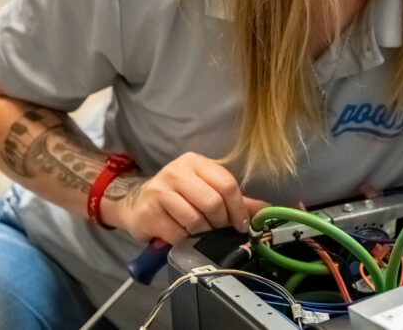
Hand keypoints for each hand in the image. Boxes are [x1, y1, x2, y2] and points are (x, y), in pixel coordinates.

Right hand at [102, 152, 268, 243]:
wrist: (136, 205)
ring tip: (198, 232)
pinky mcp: (149, 212)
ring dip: (202, 233)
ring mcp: (160, 191)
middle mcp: (176, 171)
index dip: (238, 208)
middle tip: (219, 231)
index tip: (241, 226)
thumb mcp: (205, 190)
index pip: (226, 184)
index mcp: (195, 162)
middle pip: (213, 202)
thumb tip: (266, 210)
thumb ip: (235, 199)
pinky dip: (185, 240)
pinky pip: (177, 233)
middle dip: (220, 223)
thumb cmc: (177, 198)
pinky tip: (182, 236)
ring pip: (195, 220)